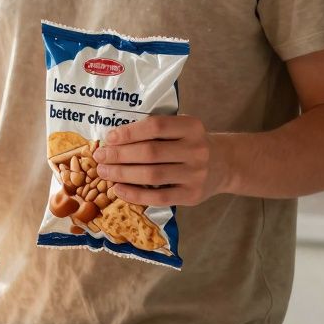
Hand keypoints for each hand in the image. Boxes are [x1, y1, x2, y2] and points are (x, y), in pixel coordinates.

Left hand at [91, 116, 227, 206]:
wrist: (224, 165)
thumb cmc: (190, 144)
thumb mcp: (181, 129)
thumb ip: (155, 131)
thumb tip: (113, 139)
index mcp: (192, 126)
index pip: (155, 126)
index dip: (129, 132)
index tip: (109, 138)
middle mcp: (197, 149)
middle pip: (150, 152)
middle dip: (119, 155)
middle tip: (100, 157)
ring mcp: (196, 175)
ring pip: (152, 176)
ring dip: (122, 174)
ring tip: (104, 172)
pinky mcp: (192, 196)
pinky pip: (158, 197)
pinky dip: (135, 195)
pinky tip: (119, 189)